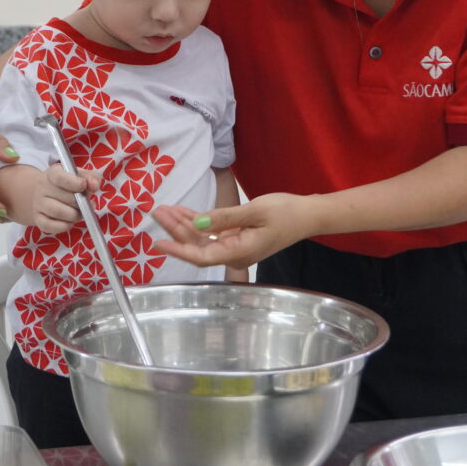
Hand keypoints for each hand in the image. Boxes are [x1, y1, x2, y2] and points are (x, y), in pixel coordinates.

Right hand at [30, 165, 100, 233]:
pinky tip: (70, 222)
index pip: (60, 177)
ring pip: (56, 211)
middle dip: (80, 203)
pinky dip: (63, 226)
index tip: (84, 186)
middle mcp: (43, 187)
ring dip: (74, 215)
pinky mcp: (38, 218)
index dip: (74, 183)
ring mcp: (39, 203)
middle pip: (62, 196)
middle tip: (88, 204)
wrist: (45, 193)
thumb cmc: (68, 184)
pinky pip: (48, 226)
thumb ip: (91, 178)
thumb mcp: (80, 175)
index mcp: (54, 173)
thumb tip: (94, 185)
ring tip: (81, 213)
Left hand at [152, 192, 318, 269]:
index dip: (178, 250)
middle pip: (197, 247)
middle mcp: (234, 253)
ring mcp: (236, 246)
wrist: (307, 215)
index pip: (201, 256)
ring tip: (166, 209)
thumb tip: (197, 224)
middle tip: (158, 212)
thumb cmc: (286, 212)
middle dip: (176, 230)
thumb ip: (225, 218)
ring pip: (203, 240)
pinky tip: (185, 212)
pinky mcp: (238, 238)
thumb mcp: (255, 211)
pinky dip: (199, 222)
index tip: (158, 243)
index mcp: (239, 252)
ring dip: (184, 224)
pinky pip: (213, 233)